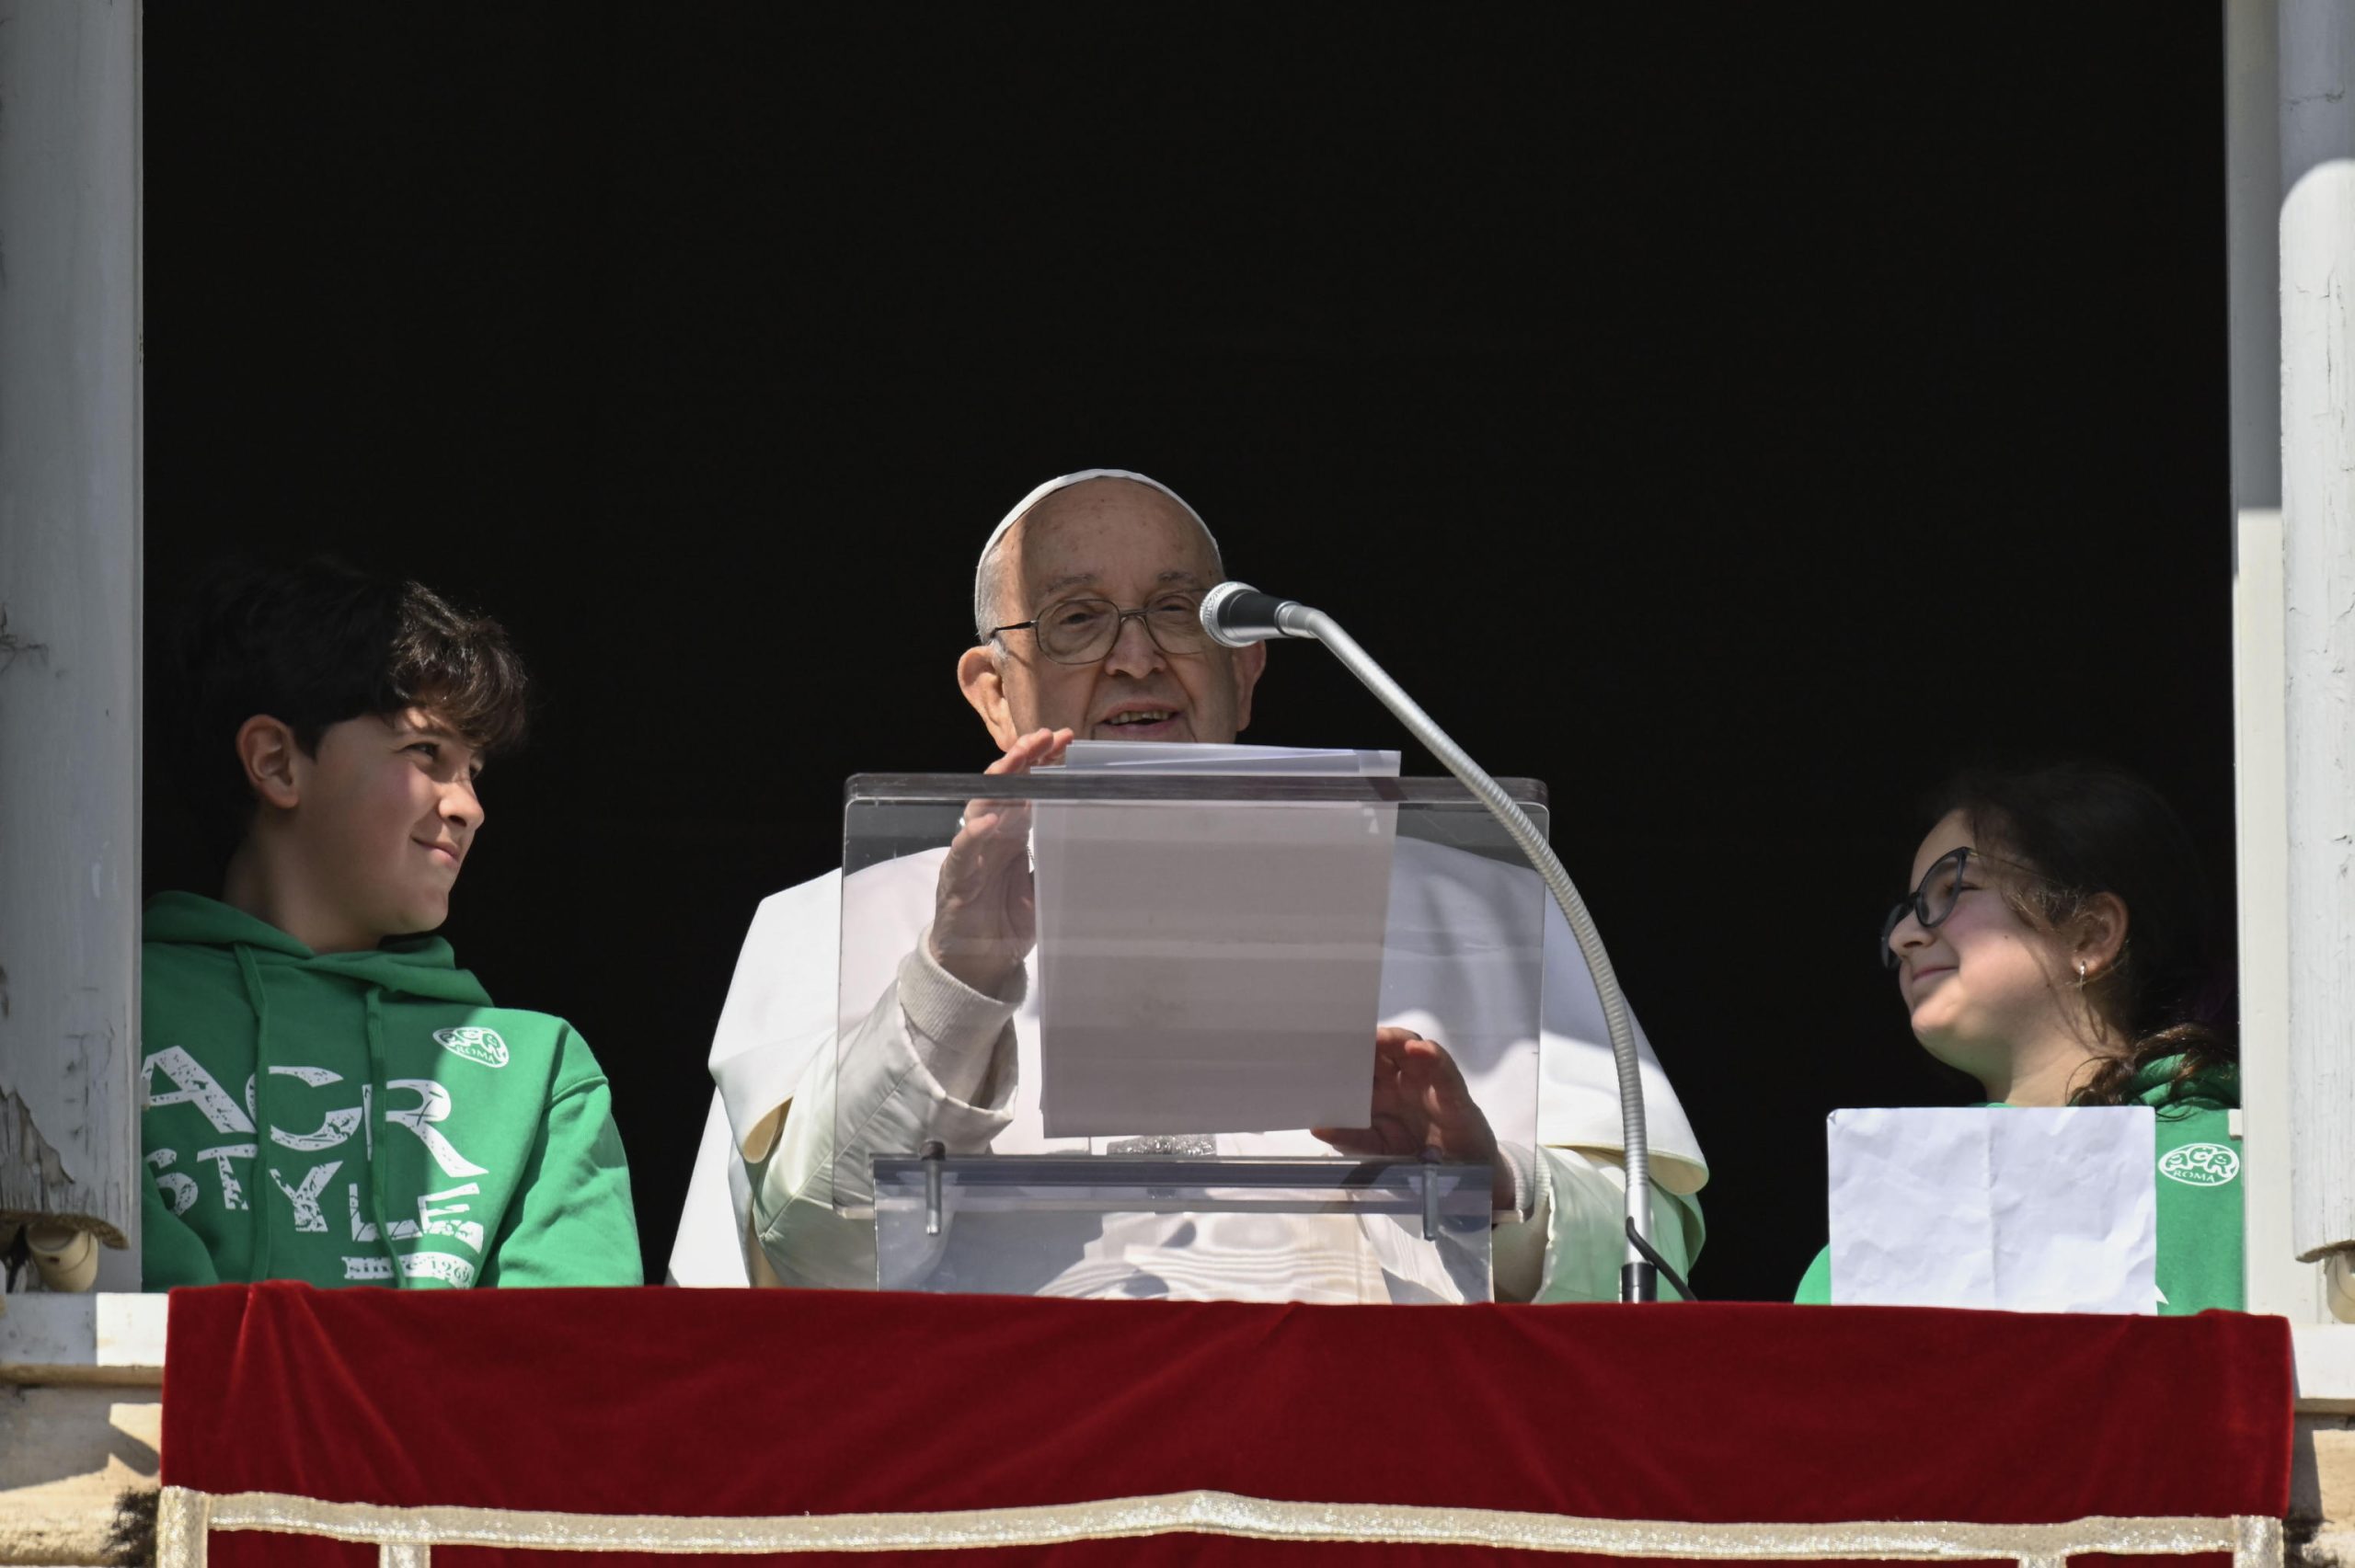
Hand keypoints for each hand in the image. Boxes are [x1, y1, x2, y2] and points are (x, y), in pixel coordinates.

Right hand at [927, 728, 1073, 993]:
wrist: (978, 963)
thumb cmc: (1008, 923)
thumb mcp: (1047, 889)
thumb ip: (1063, 864)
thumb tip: (1103, 847)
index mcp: (1014, 834)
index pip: (1029, 788)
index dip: (1045, 763)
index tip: (1067, 741)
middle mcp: (992, 836)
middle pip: (1005, 786)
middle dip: (1024, 758)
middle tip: (1046, 736)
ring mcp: (972, 853)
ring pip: (981, 805)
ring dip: (999, 780)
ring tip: (1017, 758)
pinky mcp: (956, 878)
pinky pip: (962, 850)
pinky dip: (974, 834)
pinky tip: (989, 819)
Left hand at [1314, 1026, 1513, 1210]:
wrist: (1458, 1175)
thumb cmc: (1415, 1152)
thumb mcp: (1377, 1147)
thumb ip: (1351, 1138)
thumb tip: (1317, 1128)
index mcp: (1380, 1088)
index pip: (1360, 1062)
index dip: (1344, 1053)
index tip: (1322, 1045)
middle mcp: (1401, 1078)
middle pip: (1382, 1048)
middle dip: (1365, 1039)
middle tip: (1346, 1034)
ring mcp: (1426, 1080)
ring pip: (1410, 1048)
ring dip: (1394, 1039)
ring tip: (1378, 1038)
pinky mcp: (1451, 1089)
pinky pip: (1442, 1067)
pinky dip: (1431, 1055)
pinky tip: (1418, 1050)